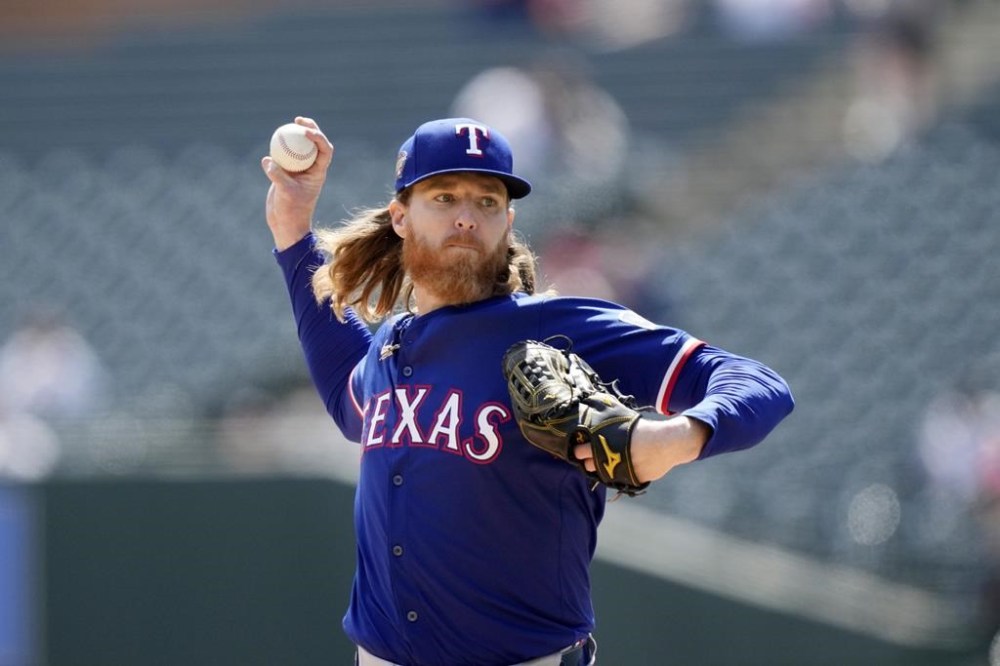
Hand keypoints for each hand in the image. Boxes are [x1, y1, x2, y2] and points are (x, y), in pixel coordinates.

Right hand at [261, 116, 334, 250]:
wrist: (286, 224)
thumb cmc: (291, 211)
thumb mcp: (285, 193)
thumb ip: (277, 176)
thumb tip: (267, 160)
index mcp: (318, 173)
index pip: (325, 151)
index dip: (318, 138)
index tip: (306, 131)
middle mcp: (311, 169)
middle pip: (315, 145)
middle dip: (310, 129)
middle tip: (299, 120)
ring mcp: (299, 170)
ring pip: (300, 148)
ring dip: (297, 135)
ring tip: (290, 123)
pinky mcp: (286, 173)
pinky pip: (285, 155)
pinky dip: (281, 147)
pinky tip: (275, 139)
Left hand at [573, 415, 709, 483]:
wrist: (667, 443)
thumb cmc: (644, 428)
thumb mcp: (623, 417)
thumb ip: (606, 415)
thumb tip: (593, 402)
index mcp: (602, 441)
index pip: (580, 451)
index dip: (580, 449)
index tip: (582, 446)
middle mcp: (606, 457)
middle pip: (586, 464)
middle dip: (586, 459)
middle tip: (591, 454)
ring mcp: (616, 470)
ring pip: (599, 473)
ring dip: (599, 467)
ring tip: (605, 459)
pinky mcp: (627, 480)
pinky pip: (615, 479)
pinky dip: (615, 473)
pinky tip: (618, 465)